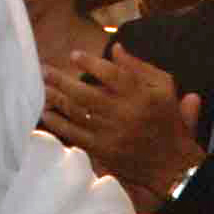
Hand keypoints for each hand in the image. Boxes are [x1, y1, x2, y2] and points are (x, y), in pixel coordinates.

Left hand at [41, 47, 204, 197]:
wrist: (172, 164)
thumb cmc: (169, 121)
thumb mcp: (165, 88)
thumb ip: (140, 68)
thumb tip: (116, 49)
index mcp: (141, 95)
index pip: (111, 74)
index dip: (90, 63)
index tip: (73, 56)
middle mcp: (124, 113)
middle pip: (86, 93)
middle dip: (61, 81)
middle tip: (44, 71)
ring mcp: (112, 134)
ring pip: (77, 113)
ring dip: (56, 100)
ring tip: (41, 89)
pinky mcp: (103, 151)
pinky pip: (75, 135)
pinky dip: (59, 125)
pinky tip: (47, 115)